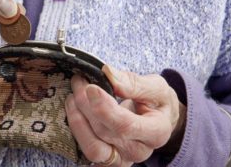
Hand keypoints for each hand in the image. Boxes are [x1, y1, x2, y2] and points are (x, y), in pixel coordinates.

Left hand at [65, 65, 186, 165]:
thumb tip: (108, 73)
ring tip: (73, 96)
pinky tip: (74, 111)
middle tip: (79, 81)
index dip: (104, 108)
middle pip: (105, 132)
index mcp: (156, 132)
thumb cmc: (157, 102)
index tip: (90, 88)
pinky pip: (86, 152)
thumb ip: (133, 83)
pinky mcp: (107, 161)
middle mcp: (139, 151)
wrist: (157, 121)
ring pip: (93, 148)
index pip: (126, 125)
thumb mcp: (155, 87)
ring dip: (77, 120)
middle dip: (86, 104)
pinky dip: (76, 131)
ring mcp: (122, 159)